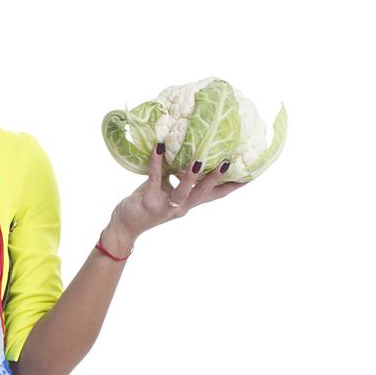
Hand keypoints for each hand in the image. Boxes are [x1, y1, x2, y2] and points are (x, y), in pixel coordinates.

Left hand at [109, 148, 248, 242]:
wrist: (124, 226)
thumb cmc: (145, 203)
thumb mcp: (166, 188)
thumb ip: (177, 174)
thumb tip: (188, 149)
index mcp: (188, 203)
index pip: (216, 195)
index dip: (233, 186)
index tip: (251, 174)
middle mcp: (181, 206)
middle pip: (204, 193)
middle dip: (216, 178)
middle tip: (229, 162)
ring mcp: (166, 206)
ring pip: (184, 191)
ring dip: (191, 176)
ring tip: (199, 160)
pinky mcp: (149, 202)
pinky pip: (155, 179)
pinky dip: (156, 163)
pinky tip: (158, 148)